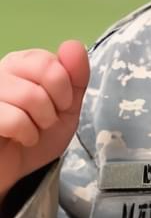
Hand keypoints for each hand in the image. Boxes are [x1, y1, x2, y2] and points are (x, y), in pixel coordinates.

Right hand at [0, 41, 89, 200]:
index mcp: (23, 62)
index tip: (62, 105)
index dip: (65, 86)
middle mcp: (3, 69)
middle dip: (56, 102)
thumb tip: (73, 45)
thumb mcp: (67, 108)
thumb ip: (76, 77)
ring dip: (41, 121)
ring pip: (30, 95)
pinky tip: (21, 138)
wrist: (12, 171)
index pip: (52, 59)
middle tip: (48, 119)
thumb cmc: (38, 135)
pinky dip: (26, 133)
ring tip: (34, 130)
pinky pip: (12, 118)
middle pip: (45, 70)